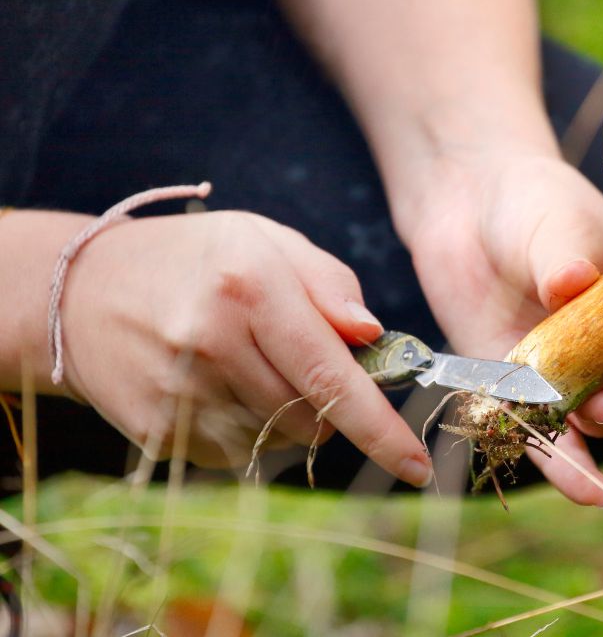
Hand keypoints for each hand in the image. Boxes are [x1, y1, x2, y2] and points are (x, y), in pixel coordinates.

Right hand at [56, 211, 434, 484]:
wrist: (79, 294)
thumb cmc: (194, 261)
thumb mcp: (267, 241)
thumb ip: (330, 284)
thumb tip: (373, 335)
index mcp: (249, 287)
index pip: (332, 375)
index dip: (380, 429)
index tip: (417, 467)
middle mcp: (212, 343)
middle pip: (315, 417)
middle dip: (331, 402)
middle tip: (298, 358)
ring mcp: (180, 394)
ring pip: (280, 440)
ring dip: (288, 415)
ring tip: (247, 364)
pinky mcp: (158, 433)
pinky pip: (238, 455)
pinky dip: (247, 429)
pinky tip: (216, 386)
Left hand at [403, 151, 602, 505]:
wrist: (468, 208)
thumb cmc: (529, 205)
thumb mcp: (552, 220)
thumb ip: (565, 255)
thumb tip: (571, 284)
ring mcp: (580, 372)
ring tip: (602, 406)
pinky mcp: (530, 394)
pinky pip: (555, 442)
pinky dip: (572, 470)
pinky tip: (591, 496)